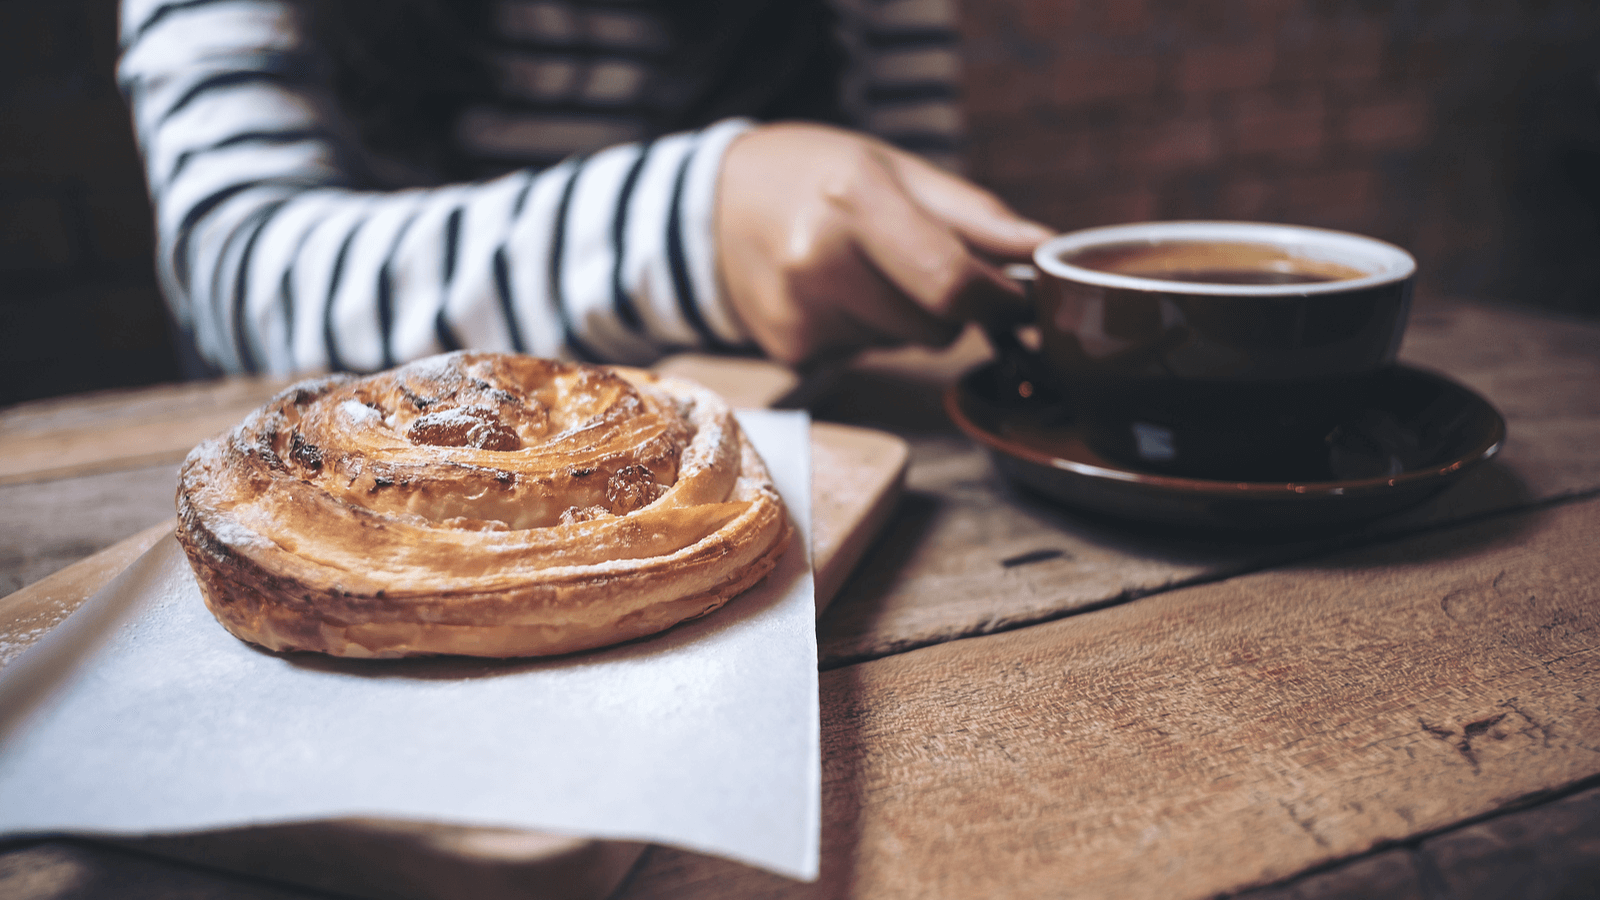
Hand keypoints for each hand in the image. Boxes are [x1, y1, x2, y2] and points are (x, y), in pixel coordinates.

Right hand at [715, 122, 1052, 364]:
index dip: (999, 301)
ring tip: (860, 271)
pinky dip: (865, 331)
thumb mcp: (895, 169)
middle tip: (914, 264)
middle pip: (936, 326)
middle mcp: (818, 260)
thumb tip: (1049, 251)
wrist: (715, 205)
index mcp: (855, 199)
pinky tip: (832, 295)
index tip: (1013, 298)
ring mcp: (799, 312)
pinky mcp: (790, 350)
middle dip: (949, 307)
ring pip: (904, 345)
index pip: (953, 283)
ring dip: (903, 318)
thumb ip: (976, 216)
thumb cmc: (817, 175)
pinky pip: (866, 356)